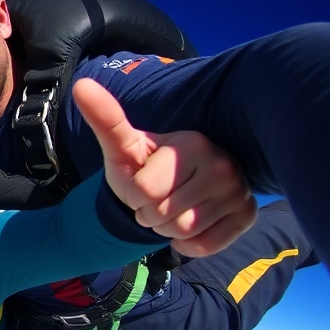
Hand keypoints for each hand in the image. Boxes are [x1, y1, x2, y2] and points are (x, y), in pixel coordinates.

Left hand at [72, 79, 257, 256]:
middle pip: (162, 213)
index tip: (147, 181)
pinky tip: (192, 223)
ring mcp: (239, 191)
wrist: (172, 190)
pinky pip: (202, 245)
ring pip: (182, 230)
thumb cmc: (144, 167)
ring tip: (175, 208)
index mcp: (193, 143)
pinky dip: (187, 243)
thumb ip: (105, 118)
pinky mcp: (247, 217)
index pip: (144, 191)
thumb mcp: (123, 146)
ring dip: (167, 229)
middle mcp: (223, 165)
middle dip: (150, 213)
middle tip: (161, 197)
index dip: (135, 195)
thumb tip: (82, 84)